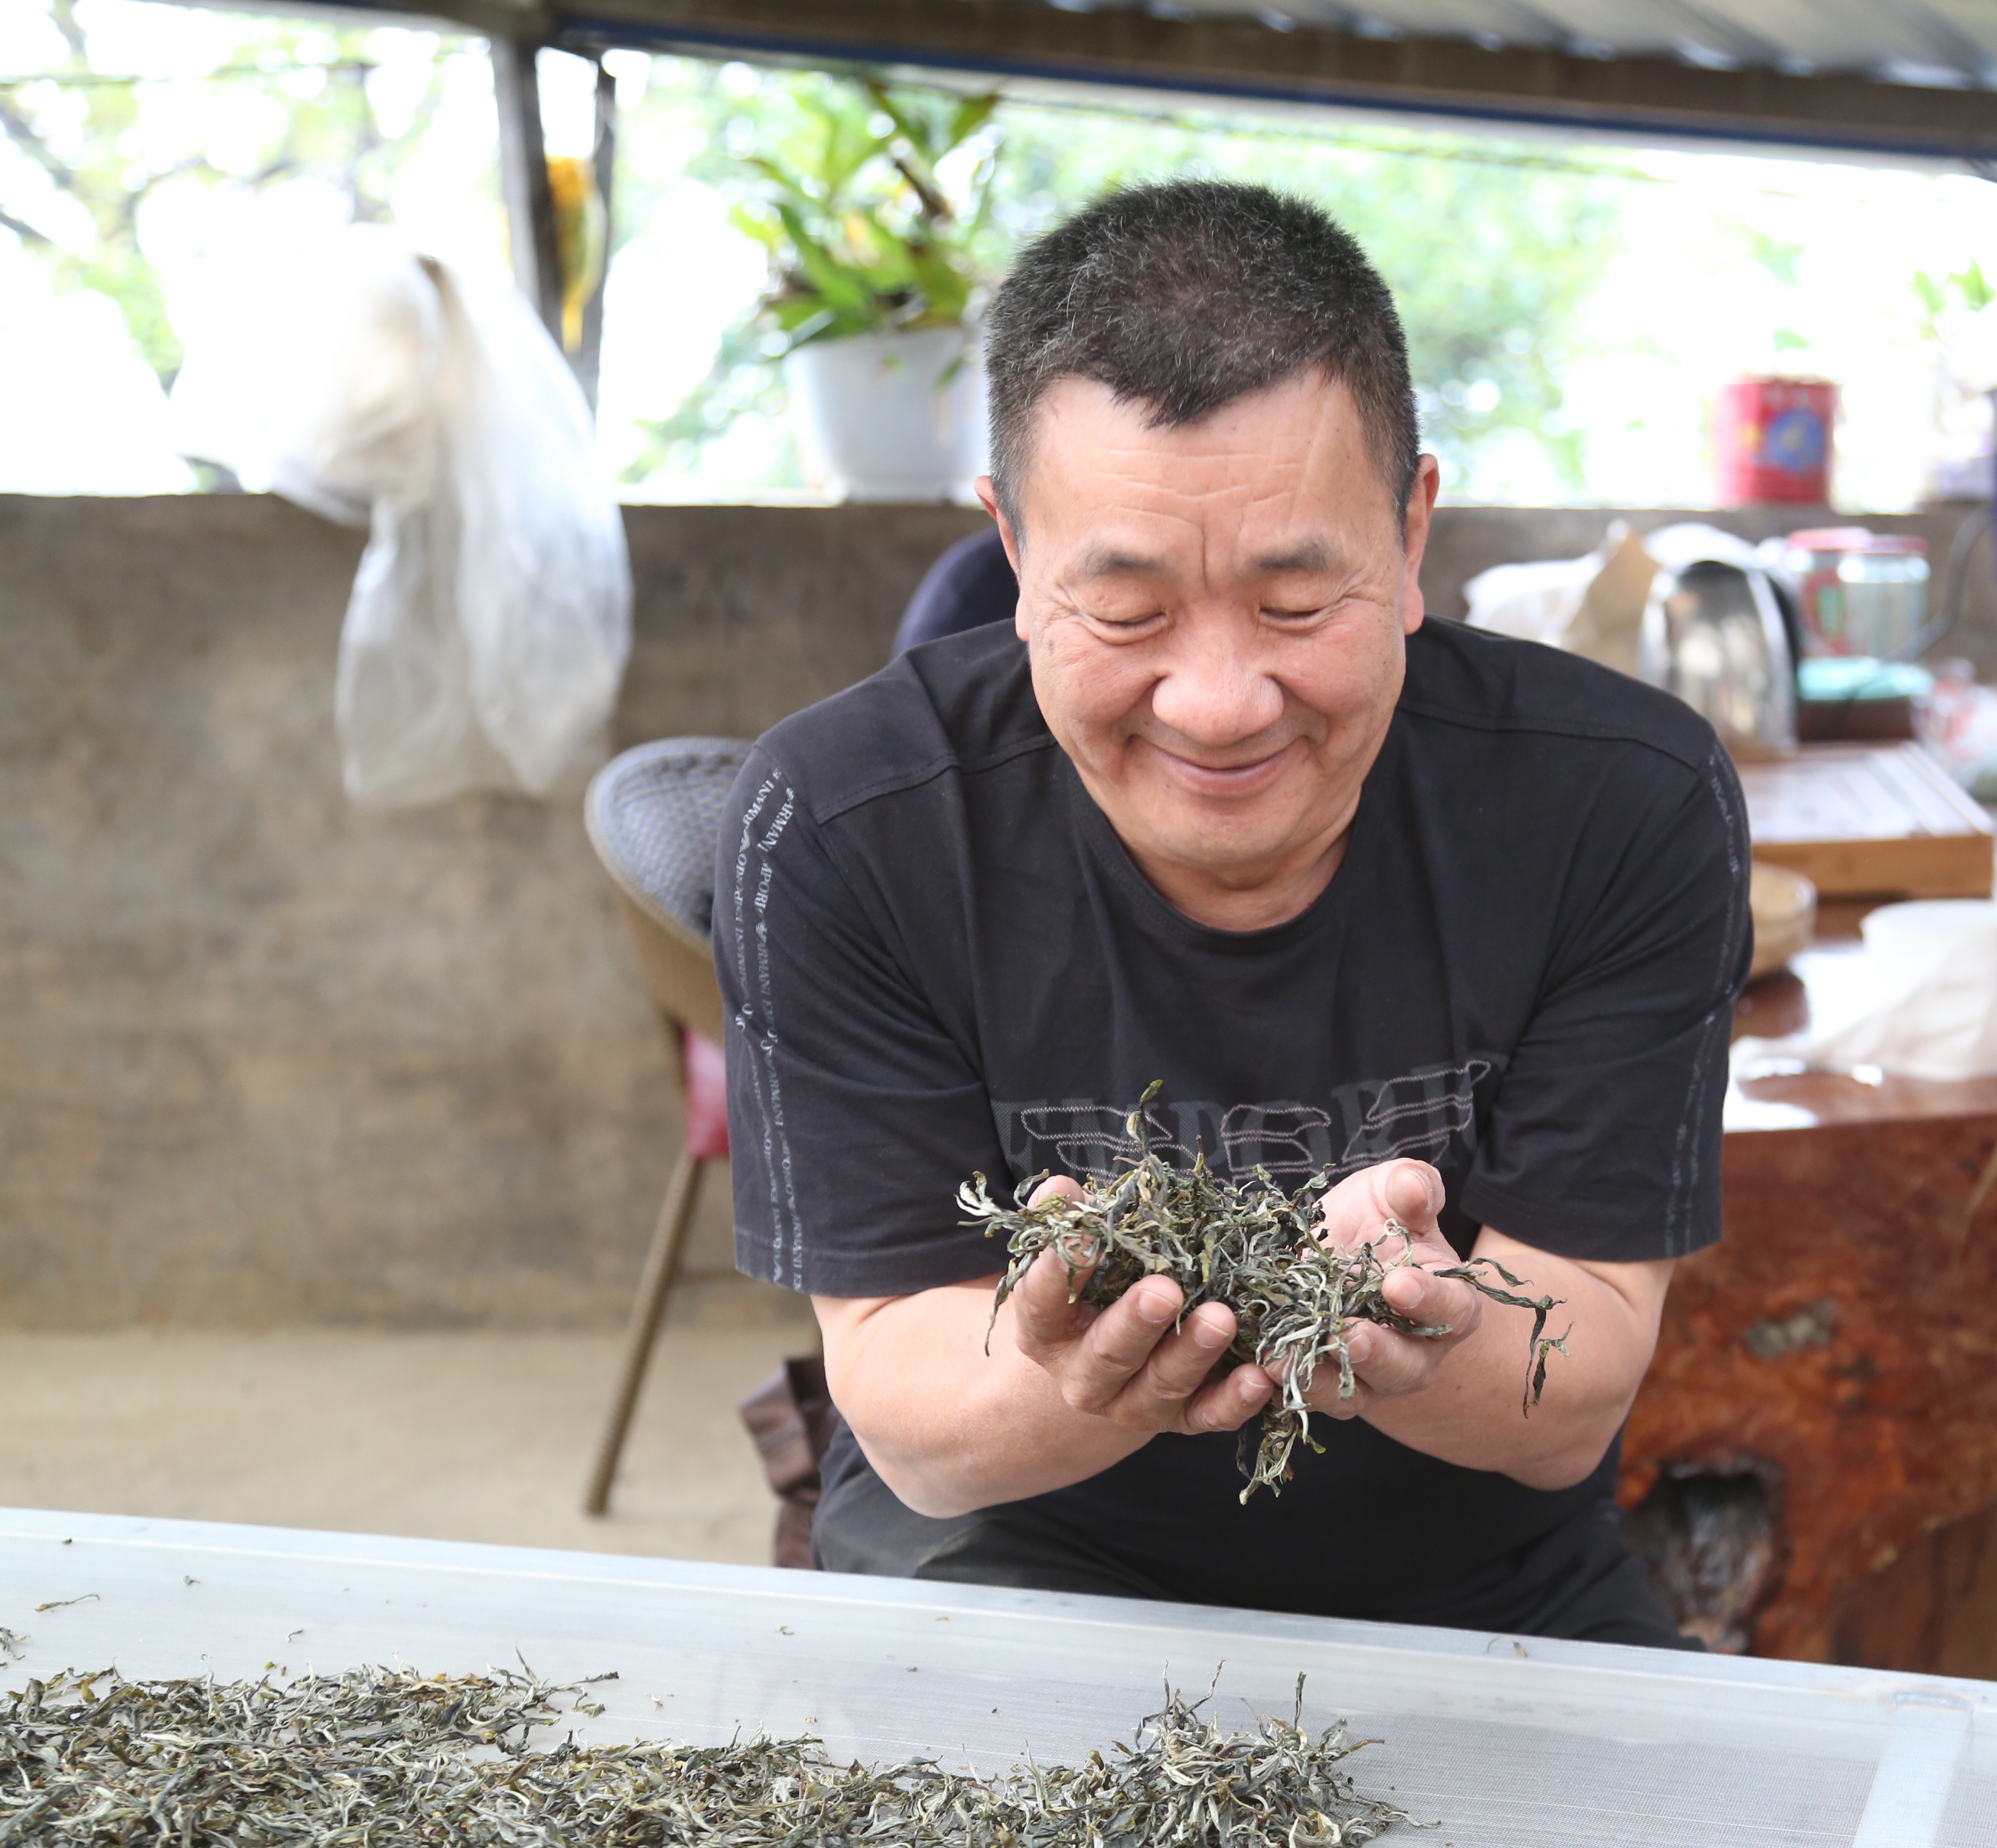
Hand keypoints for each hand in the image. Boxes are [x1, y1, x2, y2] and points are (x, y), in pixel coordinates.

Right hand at [1005, 1175, 1273, 1436]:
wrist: (1122, 1348)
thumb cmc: (1102, 1282)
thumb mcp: (1081, 1250)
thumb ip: (1069, 1217)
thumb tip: (1062, 1190)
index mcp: (1047, 1330)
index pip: (1042, 1303)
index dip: (1060, 1272)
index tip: (1086, 1237)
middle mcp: (1084, 1377)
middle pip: (1107, 1355)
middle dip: (1137, 1324)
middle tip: (1165, 1291)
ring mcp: (1133, 1404)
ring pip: (1161, 1386)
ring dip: (1193, 1353)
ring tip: (1221, 1318)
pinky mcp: (1182, 1419)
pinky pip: (1209, 1417)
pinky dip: (1235, 1401)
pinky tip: (1259, 1376)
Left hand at [1300, 1159, 1482, 1420]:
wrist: (1342, 1252)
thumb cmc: (1378, 1220)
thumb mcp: (1392, 1193)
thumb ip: (1410, 1188)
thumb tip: (1412, 1187)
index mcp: (1448, 1304)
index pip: (1451, 1308)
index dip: (1430, 1299)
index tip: (1399, 1283)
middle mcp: (1415, 1351)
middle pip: (1404, 1366)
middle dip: (1377, 1352)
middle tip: (1351, 1334)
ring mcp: (1371, 1376)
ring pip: (1352, 1391)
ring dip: (1319, 1378)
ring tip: (1283, 1357)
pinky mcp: (1327, 1385)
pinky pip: (1309, 1394)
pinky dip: (1283, 1383)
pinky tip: (1257, 1364)